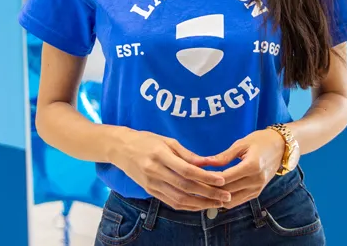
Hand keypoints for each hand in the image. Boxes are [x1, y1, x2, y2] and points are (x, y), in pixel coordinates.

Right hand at [112, 128, 230, 210]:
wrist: (121, 149)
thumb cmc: (147, 140)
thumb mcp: (167, 140)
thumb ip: (187, 154)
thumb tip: (207, 163)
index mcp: (160, 156)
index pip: (187, 171)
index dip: (205, 177)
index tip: (221, 179)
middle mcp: (155, 173)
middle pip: (185, 188)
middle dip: (208, 194)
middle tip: (225, 196)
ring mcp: (151, 185)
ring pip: (179, 200)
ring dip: (200, 204)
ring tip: (217, 203)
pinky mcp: (150, 192)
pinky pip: (171, 203)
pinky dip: (187, 206)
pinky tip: (200, 205)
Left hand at [204, 129, 285, 208]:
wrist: (281, 147)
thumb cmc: (261, 141)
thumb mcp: (242, 144)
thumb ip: (223, 156)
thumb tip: (204, 162)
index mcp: (252, 166)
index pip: (225, 178)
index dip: (209, 179)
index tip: (196, 177)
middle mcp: (256, 180)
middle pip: (226, 191)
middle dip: (210, 189)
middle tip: (195, 185)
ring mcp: (257, 189)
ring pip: (231, 201)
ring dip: (217, 197)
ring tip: (204, 190)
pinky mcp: (257, 193)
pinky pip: (237, 201)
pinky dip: (226, 199)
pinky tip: (216, 192)